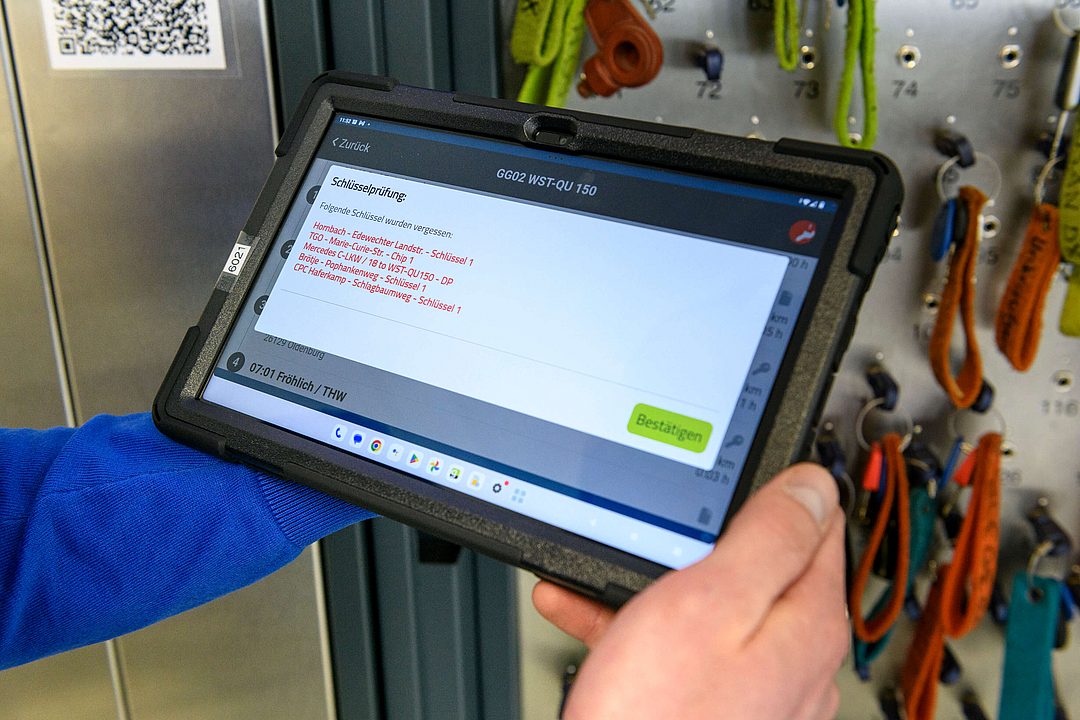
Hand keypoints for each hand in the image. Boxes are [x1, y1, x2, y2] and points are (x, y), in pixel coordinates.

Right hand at [533, 463, 847, 719]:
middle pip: (758, 563)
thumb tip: (813, 485)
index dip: (776, 485)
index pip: (817, 524)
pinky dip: (635, 623)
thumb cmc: (659, 716)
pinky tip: (585, 610)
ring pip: (708, 604)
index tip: (741, 463)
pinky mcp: (716, 707)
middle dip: (700, 537)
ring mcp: (757, 687)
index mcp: (805, 620)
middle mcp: (794, 657)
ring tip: (599, 565)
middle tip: (656, 518)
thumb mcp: (711, 600)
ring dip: (653, 579)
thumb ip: (770, 537)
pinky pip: (679, 647)